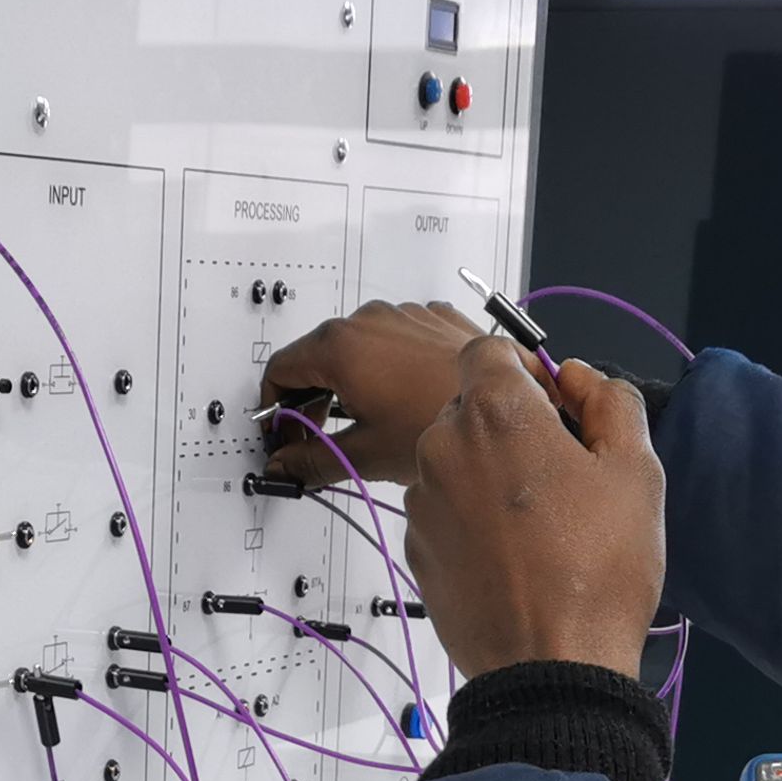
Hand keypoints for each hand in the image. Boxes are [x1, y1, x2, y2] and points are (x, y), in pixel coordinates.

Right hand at [258, 300, 492, 488]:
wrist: (507, 408)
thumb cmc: (440, 422)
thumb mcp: (365, 453)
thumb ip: (310, 460)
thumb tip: (285, 466)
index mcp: (339, 346)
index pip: (279, 369)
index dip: (274, 409)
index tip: (283, 435)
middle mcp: (368, 319)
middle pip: (316, 356)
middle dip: (311, 399)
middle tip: (318, 439)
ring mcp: (403, 314)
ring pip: (357, 348)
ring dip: (351, 383)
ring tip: (370, 423)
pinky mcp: (433, 319)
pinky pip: (394, 340)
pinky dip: (388, 367)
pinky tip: (404, 401)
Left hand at [405, 339, 663, 679]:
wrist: (551, 667)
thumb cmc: (598, 570)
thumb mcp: (636, 469)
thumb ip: (609, 400)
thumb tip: (578, 378)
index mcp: (494, 412)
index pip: (488, 350)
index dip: (525, 371)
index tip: (555, 407)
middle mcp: (443, 447)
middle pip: (469, 408)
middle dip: (511, 427)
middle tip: (562, 475)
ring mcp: (423, 501)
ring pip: (456, 461)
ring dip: (490, 476)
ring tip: (541, 526)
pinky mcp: (416, 548)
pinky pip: (445, 511)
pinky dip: (472, 520)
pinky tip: (515, 556)